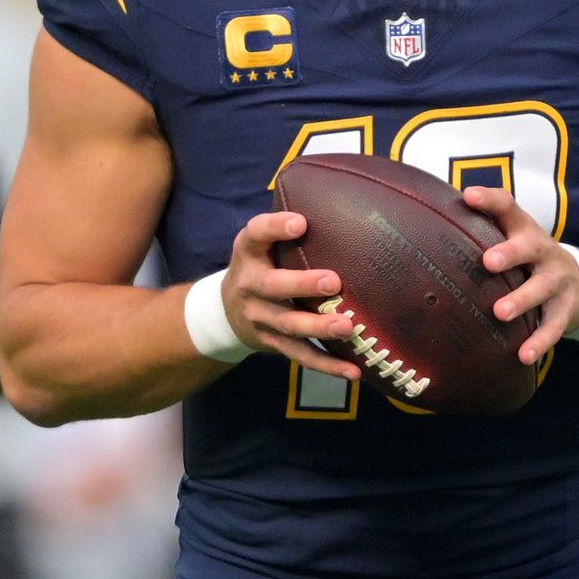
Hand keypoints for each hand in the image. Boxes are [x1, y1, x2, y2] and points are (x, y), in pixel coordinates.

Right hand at [220, 211, 360, 380]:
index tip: (300, 223)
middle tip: (333, 280)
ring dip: (319, 328)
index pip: (256, 234)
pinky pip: (301, 355)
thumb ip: (286, 228)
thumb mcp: (260, 243)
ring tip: (348, 327)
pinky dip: (328, 365)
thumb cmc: (260, 265)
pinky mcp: (274, 343)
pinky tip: (353, 372)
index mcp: (248, 252)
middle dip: (302, 284)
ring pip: (289, 326)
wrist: (225, 312)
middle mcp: (250, 285)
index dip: (275, 228)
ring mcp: (261, 318)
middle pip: (273, 286)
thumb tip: (344, 206)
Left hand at [464, 186, 578, 365]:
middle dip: (511, 253)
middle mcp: (542, 251)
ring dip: (521, 299)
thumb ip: (479, 231)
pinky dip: (539, 340)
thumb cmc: (526, 258)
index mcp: (523, 230)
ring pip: (541, 287)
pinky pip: (553, 326)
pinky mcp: (565, 308)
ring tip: (501, 312)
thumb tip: (426, 225)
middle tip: (489, 262)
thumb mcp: (511, 238)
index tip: (469, 196)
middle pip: (529, 247)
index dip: (490, 200)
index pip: (507, 208)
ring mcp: (556, 280)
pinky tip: (523, 354)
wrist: (575, 281)